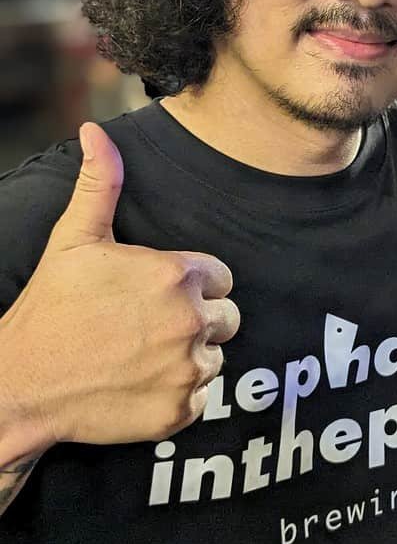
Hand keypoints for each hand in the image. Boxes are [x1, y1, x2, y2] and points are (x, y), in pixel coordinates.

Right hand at [0, 122, 239, 448]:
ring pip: (215, 357)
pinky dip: (178, 393)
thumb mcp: (74, 239)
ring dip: (189, 355)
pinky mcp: (180, 412)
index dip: (192, 284)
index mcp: (178, 276)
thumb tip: (95, 131)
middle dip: (197, 318)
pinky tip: (141, 383)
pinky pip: (200, 397)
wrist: (23, 384)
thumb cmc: (51, 307)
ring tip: (142, 353)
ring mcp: (188, 370)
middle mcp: (192, 322)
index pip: (220, 278)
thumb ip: (100, 183)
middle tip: (149, 325)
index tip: (157, 294)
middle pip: (226, 317)